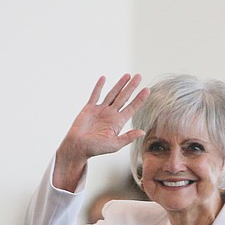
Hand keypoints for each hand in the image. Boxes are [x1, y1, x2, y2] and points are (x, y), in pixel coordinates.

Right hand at [53, 74, 149, 190]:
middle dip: (131, 87)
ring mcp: (100, 110)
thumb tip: (142, 132)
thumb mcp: (114, 144)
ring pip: (112, 94)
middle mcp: (110, 114)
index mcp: (118, 123)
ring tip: (127, 75)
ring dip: (119, 85)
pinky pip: (95, 95)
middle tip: (139, 76)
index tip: (147, 90)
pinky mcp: (89, 108)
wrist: (77, 147)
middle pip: (124, 97)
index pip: (131, 108)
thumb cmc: (95, 148)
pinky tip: (104, 78)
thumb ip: (128, 137)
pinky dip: (99, 86)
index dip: (139, 99)